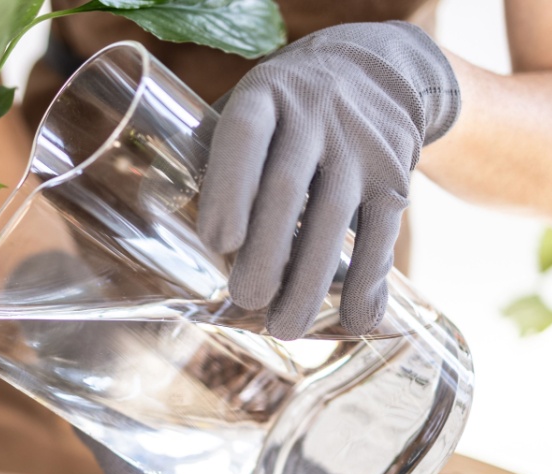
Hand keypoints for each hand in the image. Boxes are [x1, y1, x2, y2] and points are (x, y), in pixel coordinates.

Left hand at [200, 21, 460, 339]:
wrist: (378, 68)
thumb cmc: (287, 106)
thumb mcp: (249, 104)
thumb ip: (209, 151)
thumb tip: (155, 211)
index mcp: (264, 95)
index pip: (244, 135)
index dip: (229, 188)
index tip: (218, 244)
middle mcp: (314, 115)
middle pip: (286, 189)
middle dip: (266, 253)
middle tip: (246, 298)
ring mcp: (360, 146)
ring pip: (334, 220)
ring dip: (310, 282)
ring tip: (285, 327)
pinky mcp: (395, 177)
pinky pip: (381, 235)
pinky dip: (368, 283)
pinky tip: (353, 322)